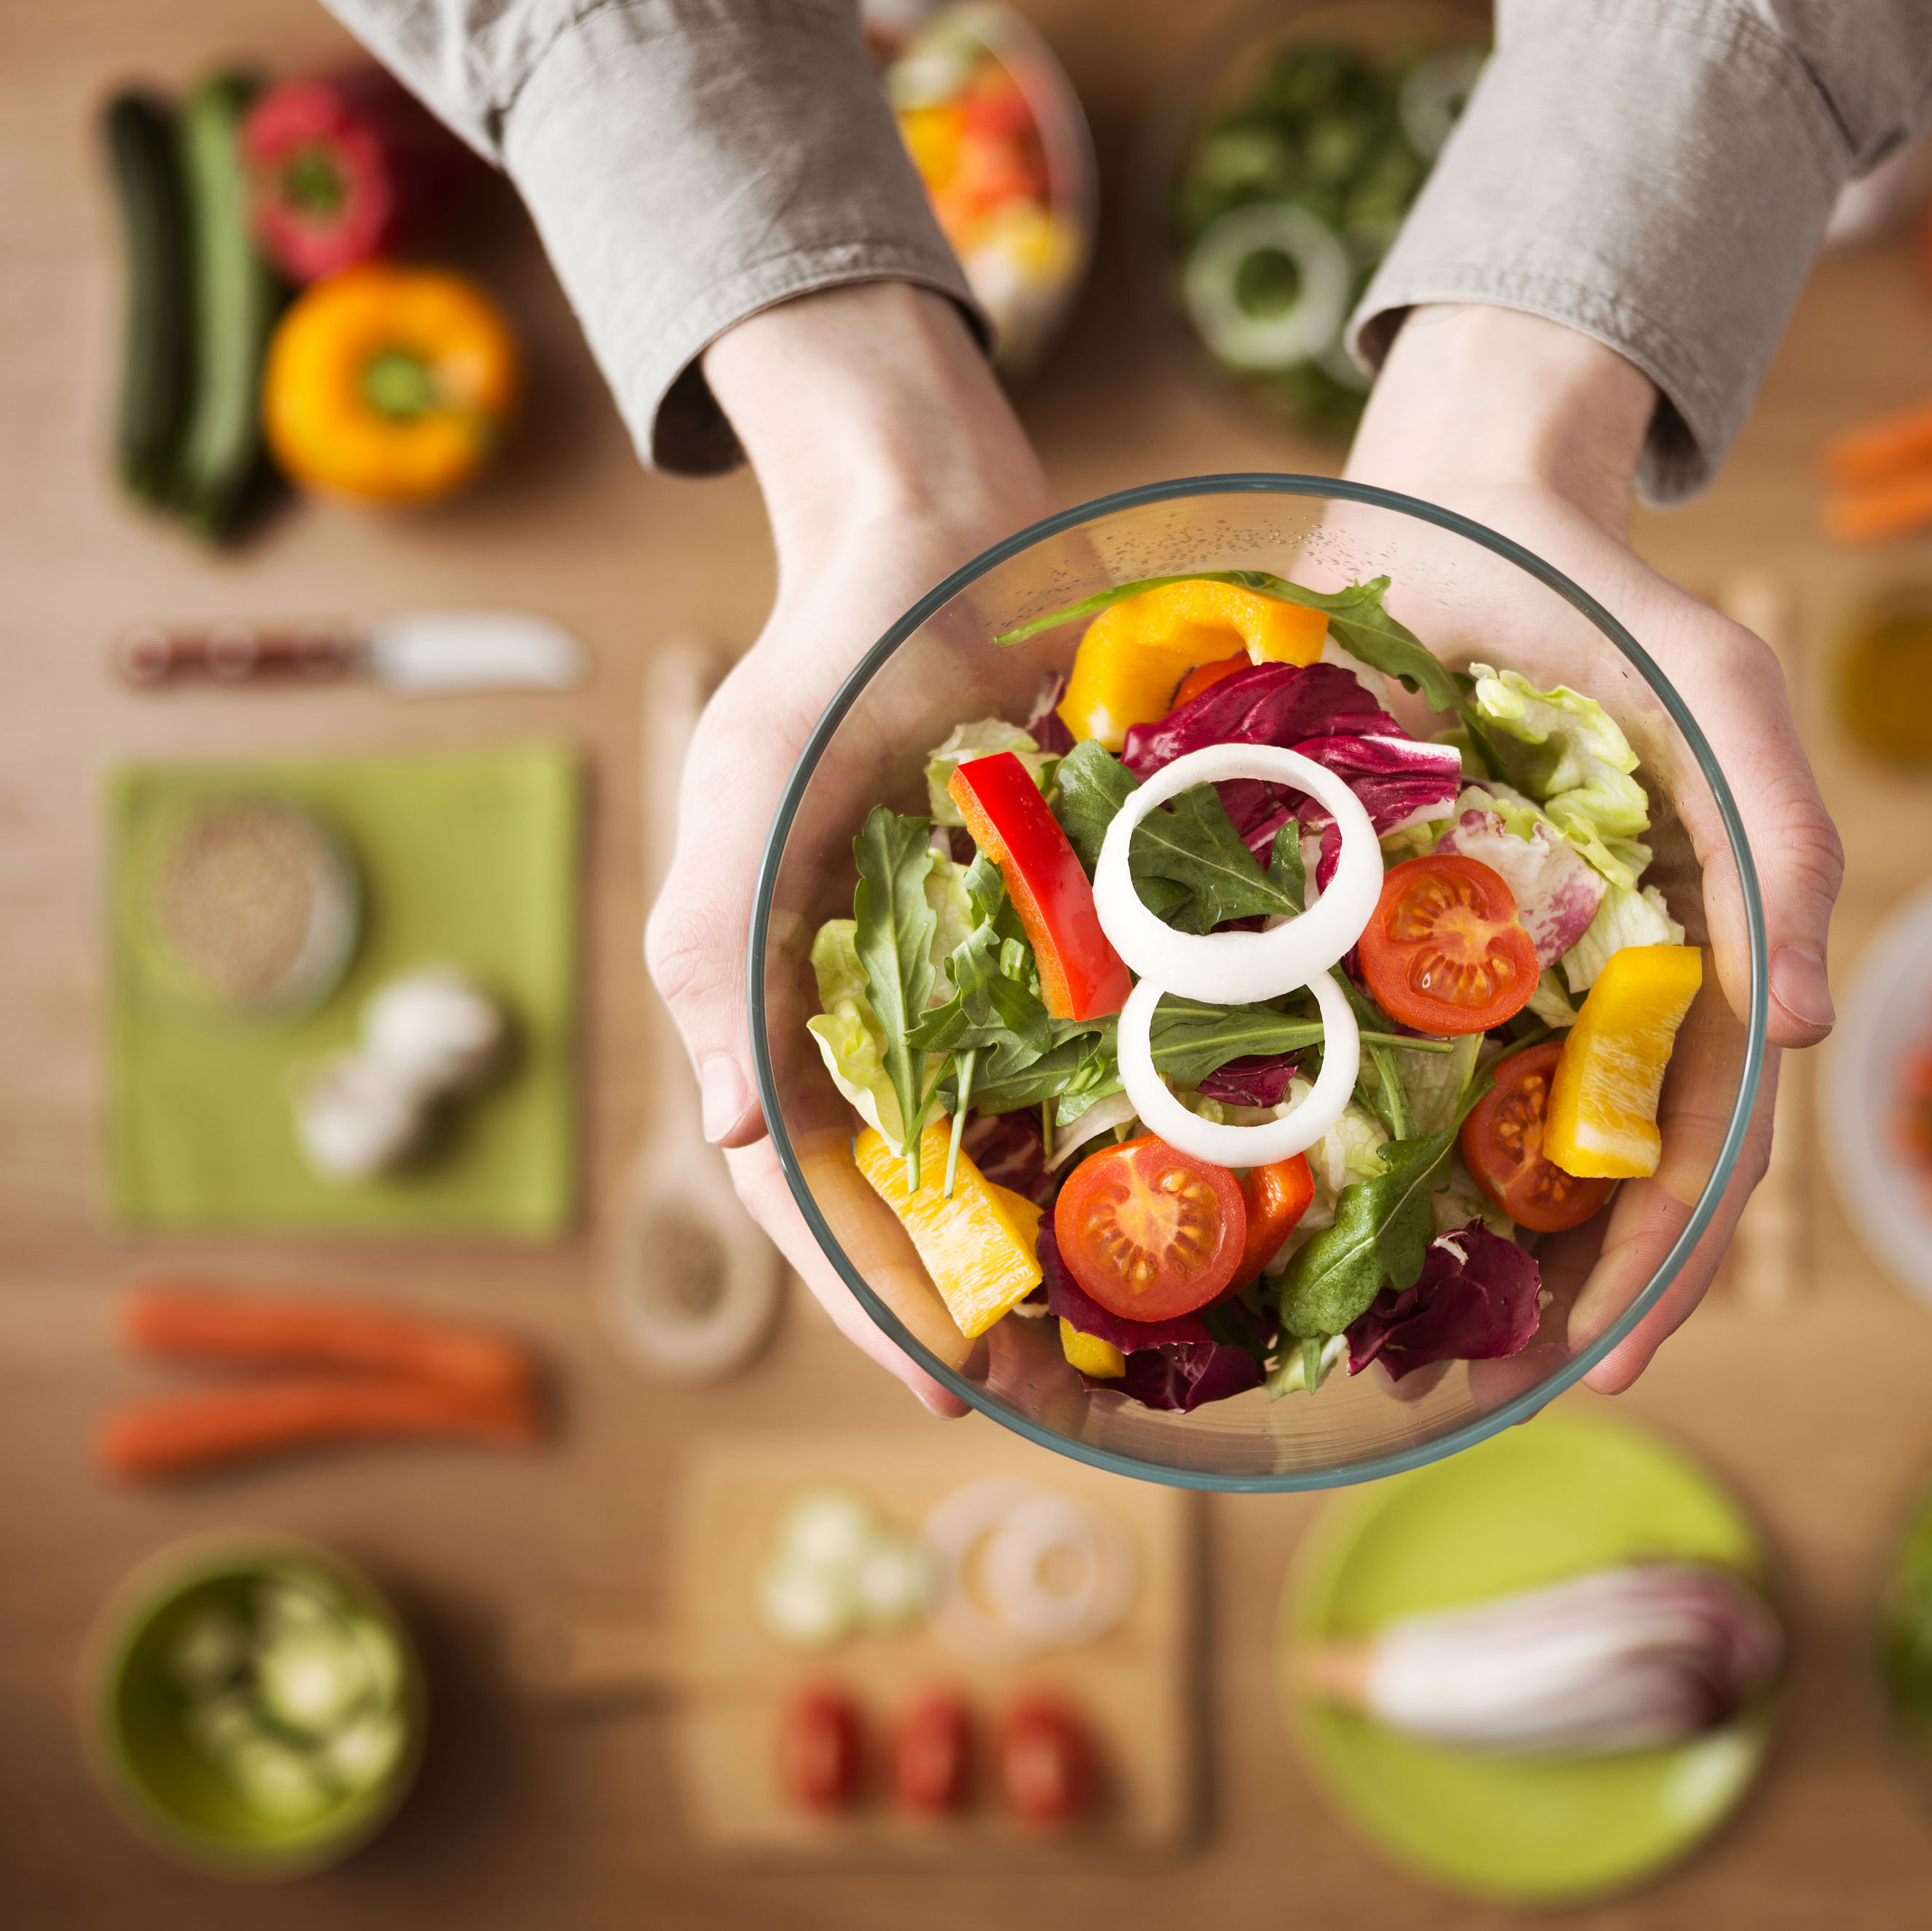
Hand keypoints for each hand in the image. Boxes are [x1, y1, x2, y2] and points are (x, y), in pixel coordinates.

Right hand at [646, 283, 1051, 1415]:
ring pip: (1020, 1152)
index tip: (953, 1392)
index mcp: (779, 1011)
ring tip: (1146, 1345)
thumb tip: (728, 1134)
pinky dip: (1142, 1128)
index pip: (815, 1198)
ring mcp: (981, 984)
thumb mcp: (749, 790)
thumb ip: (720, 955)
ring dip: (1072, 1247)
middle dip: (989, 1310)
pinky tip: (1211, 1191)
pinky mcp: (1071, 938)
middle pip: (927, 1203)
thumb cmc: (829, 657)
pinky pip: (1107, 1057)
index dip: (876, 1303)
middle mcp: (883, 1017)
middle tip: (1073, 1402)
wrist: (938, 528)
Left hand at [1343, 304, 1843, 1393]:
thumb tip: (1811, 1034)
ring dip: (1435, 1244)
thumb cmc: (1616, 604)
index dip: (1661, 1265)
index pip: (1690, 1145)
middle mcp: (1564, 988)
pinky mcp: (1349, 921)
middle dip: (1554, 1294)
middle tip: (1496, 1398)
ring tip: (1379, 1350)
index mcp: (1671, 963)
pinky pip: (1332, 1040)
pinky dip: (1317, 1125)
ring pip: (1453, 1133)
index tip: (1612, 1367)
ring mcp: (1457, 964)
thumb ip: (1785, 840)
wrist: (1464, 495)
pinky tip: (1266, 1203)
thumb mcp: (1725, 694)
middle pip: (1573, 1172)